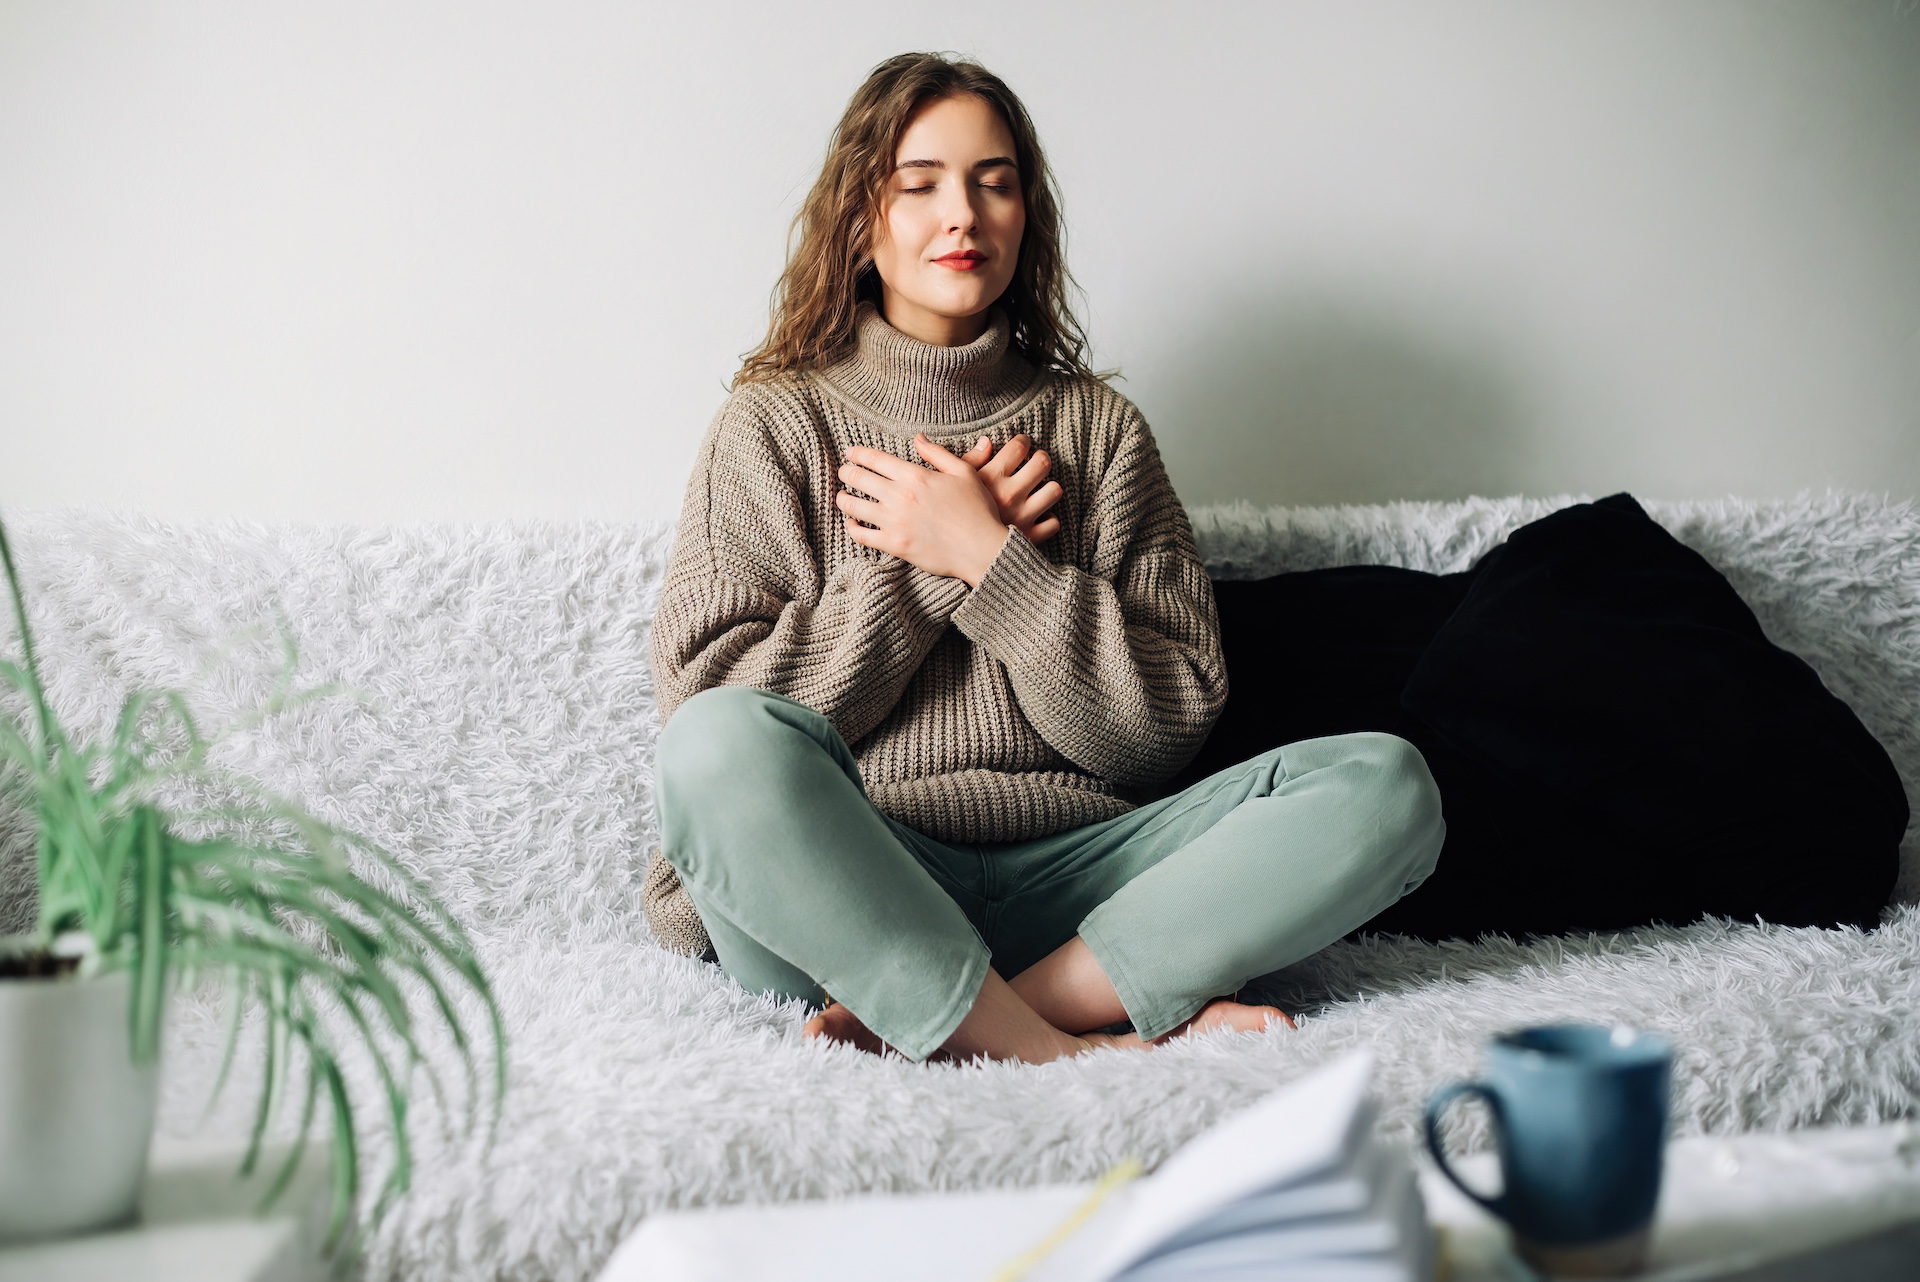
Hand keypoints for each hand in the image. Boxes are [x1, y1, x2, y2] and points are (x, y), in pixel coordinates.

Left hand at [836, 435, 1010, 585]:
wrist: (982, 549)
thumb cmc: (977, 510)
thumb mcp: (963, 472)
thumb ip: (937, 453)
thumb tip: (918, 438)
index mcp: (915, 476)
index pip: (875, 459)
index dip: (858, 454)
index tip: (850, 452)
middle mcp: (900, 496)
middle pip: (859, 479)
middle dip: (846, 472)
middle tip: (843, 472)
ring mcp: (895, 522)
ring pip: (854, 506)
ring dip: (843, 499)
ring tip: (841, 496)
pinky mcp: (894, 545)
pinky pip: (862, 535)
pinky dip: (852, 528)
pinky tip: (851, 524)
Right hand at [958, 433, 1061, 543]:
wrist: (954, 552)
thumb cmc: (949, 515)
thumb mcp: (952, 483)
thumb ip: (970, 460)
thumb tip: (986, 441)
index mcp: (991, 478)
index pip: (1019, 447)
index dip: (1023, 441)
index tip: (1022, 444)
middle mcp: (1010, 495)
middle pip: (1043, 463)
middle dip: (1041, 459)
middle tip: (1035, 463)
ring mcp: (1022, 517)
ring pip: (1053, 491)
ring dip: (1048, 489)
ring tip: (1039, 490)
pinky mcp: (1029, 538)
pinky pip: (1052, 523)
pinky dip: (1047, 520)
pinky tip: (1037, 517)